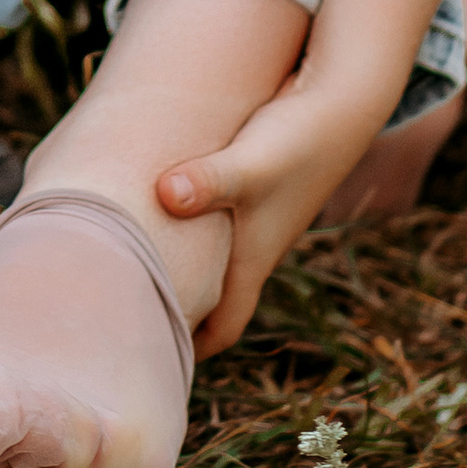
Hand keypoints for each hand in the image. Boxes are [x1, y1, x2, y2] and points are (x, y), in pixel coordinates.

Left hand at [153, 62, 387, 351]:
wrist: (344, 102)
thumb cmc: (298, 138)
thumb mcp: (251, 161)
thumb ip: (211, 180)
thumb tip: (166, 195)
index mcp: (251, 259)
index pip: (222, 328)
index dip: (189, 352)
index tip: (149, 365)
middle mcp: (253, 247)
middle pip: (211, 302)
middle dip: (174, 318)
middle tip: (122, 325)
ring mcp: (255, 220)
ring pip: (210, 264)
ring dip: (178, 272)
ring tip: (124, 271)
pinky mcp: (251, 189)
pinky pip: (211, 226)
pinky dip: (185, 230)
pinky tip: (151, 208)